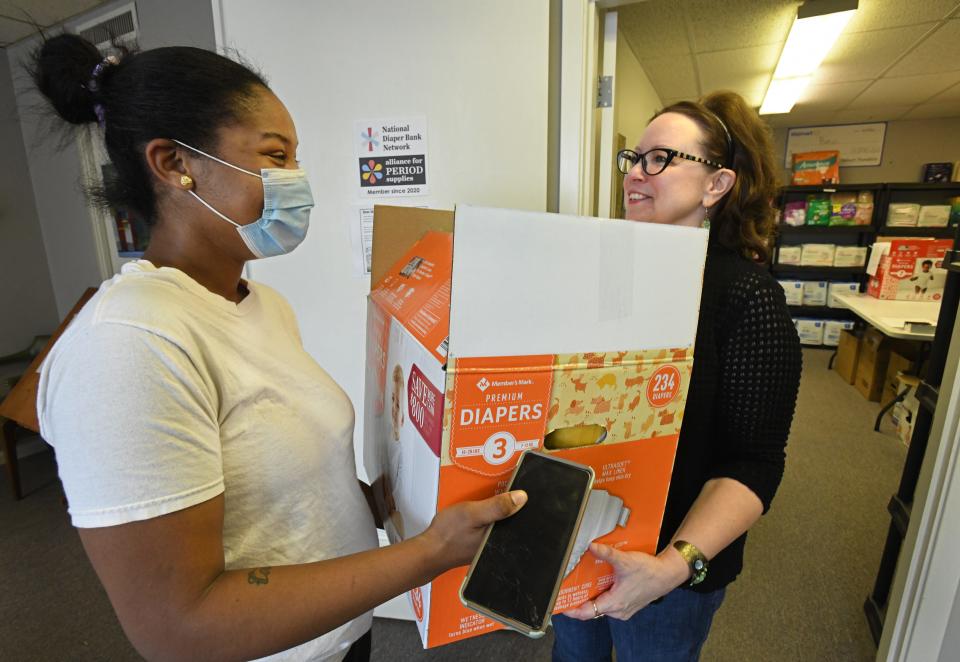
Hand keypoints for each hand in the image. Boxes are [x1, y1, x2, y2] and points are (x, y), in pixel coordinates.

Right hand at [417, 490, 527, 569]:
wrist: (429, 551)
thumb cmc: (447, 536)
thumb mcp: (473, 514)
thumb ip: (498, 506)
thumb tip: (521, 498)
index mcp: (501, 538)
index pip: (521, 518)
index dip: (520, 502)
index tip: (516, 488)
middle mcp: (497, 543)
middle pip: (511, 520)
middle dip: (506, 505)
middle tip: (495, 495)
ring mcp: (489, 544)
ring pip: (499, 522)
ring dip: (495, 510)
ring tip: (485, 502)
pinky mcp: (481, 542)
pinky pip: (490, 526)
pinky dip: (486, 516)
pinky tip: (477, 511)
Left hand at [563, 542, 688, 620]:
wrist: (666, 575)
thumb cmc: (648, 571)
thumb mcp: (625, 561)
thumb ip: (607, 554)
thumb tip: (591, 547)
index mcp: (614, 604)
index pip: (586, 612)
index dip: (571, 609)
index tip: (560, 604)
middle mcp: (617, 611)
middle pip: (591, 608)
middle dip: (580, 598)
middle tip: (569, 586)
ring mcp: (623, 609)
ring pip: (600, 605)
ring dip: (592, 595)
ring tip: (582, 581)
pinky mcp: (627, 605)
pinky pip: (609, 602)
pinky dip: (602, 593)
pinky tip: (600, 581)